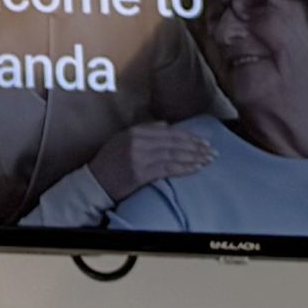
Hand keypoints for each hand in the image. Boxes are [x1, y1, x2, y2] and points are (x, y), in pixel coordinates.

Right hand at [88, 123, 215, 203]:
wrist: (95, 182)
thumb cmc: (109, 162)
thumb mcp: (122, 139)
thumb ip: (144, 131)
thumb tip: (166, 125)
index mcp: (134, 131)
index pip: (167, 132)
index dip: (187, 136)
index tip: (203, 140)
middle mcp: (137, 142)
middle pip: (173, 142)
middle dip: (195, 146)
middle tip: (212, 151)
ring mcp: (139, 157)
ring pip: (173, 155)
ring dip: (194, 157)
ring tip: (208, 160)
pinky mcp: (141, 173)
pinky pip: (168, 169)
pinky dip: (184, 168)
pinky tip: (195, 169)